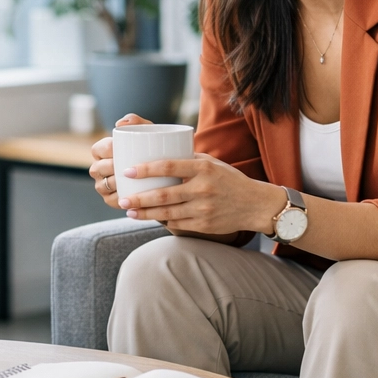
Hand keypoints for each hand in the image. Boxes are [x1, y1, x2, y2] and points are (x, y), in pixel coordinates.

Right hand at [88, 113, 152, 207]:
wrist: (165, 172)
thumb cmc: (151, 149)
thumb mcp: (147, 133)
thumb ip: (136, 122)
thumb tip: (120, 124)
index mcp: (101, 151)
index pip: (98, 149)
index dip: (108, 149)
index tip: (122, 148)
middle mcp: (98, 169)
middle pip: (98, 168)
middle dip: (111, 167)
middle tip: (129, 165)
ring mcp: (103, 186)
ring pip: (104, 185)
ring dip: (115, 183)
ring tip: (130, 180)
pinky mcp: (111, 200)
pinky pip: (113, 201)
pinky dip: (121, 198)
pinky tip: (131, 196)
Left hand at [115, 152, 285, 237]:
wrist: (255, 204)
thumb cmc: (228, 179)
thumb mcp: (211, 163)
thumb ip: (187, 159)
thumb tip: (157, 152)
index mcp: (203, 168)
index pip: (168, 166)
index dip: (145, 170)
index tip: (128, 172)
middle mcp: (203, 189)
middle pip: (163, 194)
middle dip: (138, 198)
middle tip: (122, 198)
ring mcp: (203, 208)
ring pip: (166, 212)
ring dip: (144, 213)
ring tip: (129, 210)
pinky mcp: (204, 224)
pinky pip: (176, 223)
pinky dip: (161, 220)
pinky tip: (149, 217)